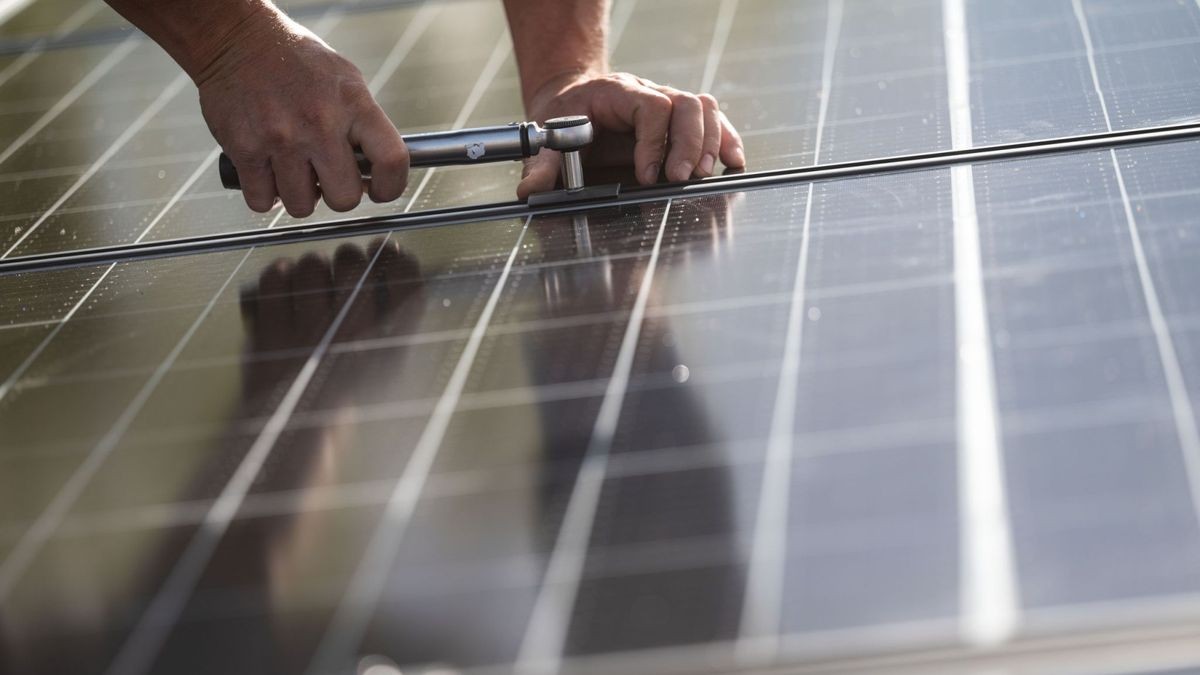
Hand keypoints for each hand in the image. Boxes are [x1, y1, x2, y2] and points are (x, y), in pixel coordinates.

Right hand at [196, 10, 408, 216]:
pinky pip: (262, 201)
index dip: (390, 186)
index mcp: (353, 104)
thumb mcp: (346, 80)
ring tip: (294, 170)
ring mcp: (281, 139)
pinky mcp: (245, 150)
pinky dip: (265, 194)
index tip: (379, 189)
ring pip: (302, 206)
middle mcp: (319, 123)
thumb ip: (363, 122)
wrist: (236, 40)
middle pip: (345, 198)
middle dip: (338, 195)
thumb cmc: (294, 60)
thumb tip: (376, 168)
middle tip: (328, 178)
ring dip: (299, 195)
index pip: (392, 160)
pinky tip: (269, 171)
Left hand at [517, 71, 745, 198]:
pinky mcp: (679, 121)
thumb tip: (530, 191)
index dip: (654, 141)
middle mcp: (648, 93)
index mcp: (617, 93)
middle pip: (685, 105)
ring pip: (704, 108)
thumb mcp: (545, 136)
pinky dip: (726, 140)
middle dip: (687, 145)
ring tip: (701, 175)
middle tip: (678, 179)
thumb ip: (542, 164)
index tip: (646, 175)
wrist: (572, 98)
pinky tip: (733, 162)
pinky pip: (713, 121)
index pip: (651, 107)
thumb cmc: (562, 117)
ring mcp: (667, 104)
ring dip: (709, 142)